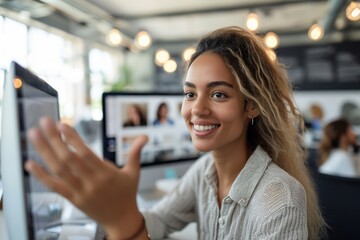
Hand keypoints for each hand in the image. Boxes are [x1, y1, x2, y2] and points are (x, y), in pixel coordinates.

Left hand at [25, 117, 147, 237]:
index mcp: (106, 173)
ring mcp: (80, 191)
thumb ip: (136, 152)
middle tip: (44, 122)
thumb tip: (145, 137)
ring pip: (59, 170)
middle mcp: (91, 182)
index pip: (86, 153)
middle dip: (54, 139)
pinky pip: (55, 186)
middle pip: (69, 158)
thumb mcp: (133, 172)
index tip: (62, 124)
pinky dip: (41, 175)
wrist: (121, 220)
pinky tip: (31, 163)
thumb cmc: (127, 194)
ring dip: (44, 151)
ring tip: (34, 135)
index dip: (73, 138)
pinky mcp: (73, 199)